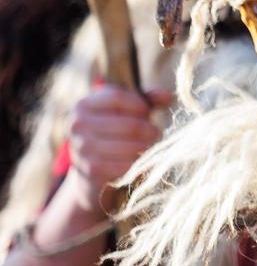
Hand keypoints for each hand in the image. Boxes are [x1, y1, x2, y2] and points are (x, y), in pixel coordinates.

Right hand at [62, 84, 169, 212]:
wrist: (89, 166)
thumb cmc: (112, 130)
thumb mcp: (125, 109)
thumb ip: (147, 99)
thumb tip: (169, 95)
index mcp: (83, 105)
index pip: (118, 97)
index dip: (140, 104)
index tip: (147, 112)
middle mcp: (77, 125)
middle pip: (130, 124)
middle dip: (150, 129)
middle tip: (155, 133)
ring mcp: (82, 148)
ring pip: (131, 146)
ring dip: (146, 146)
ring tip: (148, 144)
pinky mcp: (91, 169)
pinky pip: (126, 164)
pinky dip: (137, 162)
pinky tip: (138, 158)